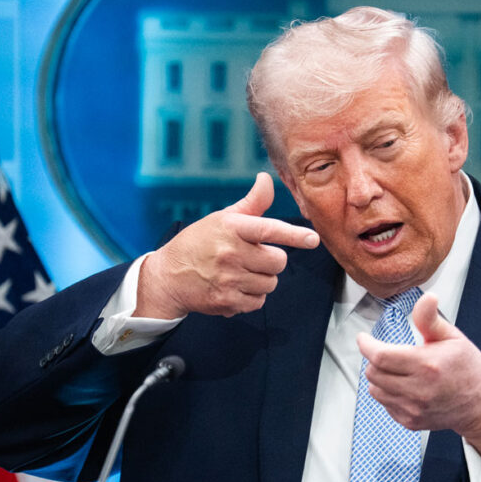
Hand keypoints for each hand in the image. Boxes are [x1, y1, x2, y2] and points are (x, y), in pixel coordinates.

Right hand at [134, 172, 319, 318]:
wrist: (168, 276)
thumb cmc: (199, 243)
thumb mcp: (223, 218)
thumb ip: (252, 203)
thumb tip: (266, 179)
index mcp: (232, 228)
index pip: (268, 229)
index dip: (293, 235)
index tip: (313, 239)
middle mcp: (230, 253)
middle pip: (278, 262)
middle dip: (271, 260)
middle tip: (253, 257)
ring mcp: (228, 279)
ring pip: (270, 283)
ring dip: (262, 279)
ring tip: (241, 272)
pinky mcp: (227, 302)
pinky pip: (258, 302)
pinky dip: (251, 297)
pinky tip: (234, 287)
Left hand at [357, 292, 480, 457]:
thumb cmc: (468, 368)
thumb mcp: (453, 337)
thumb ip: (430, 319)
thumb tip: (426, 298)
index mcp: (427, 365)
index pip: (381, 356)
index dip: (366, 345)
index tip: (364, 338)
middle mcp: (419, 390)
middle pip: (374, 372)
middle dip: (374, 359)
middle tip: (385, 352)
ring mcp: (414, 408)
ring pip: (375, 390)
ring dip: (379, 377)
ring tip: (396, 369)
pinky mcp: (411, 421)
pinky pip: (385, 405)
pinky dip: (388, 393)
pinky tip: (404, 385)